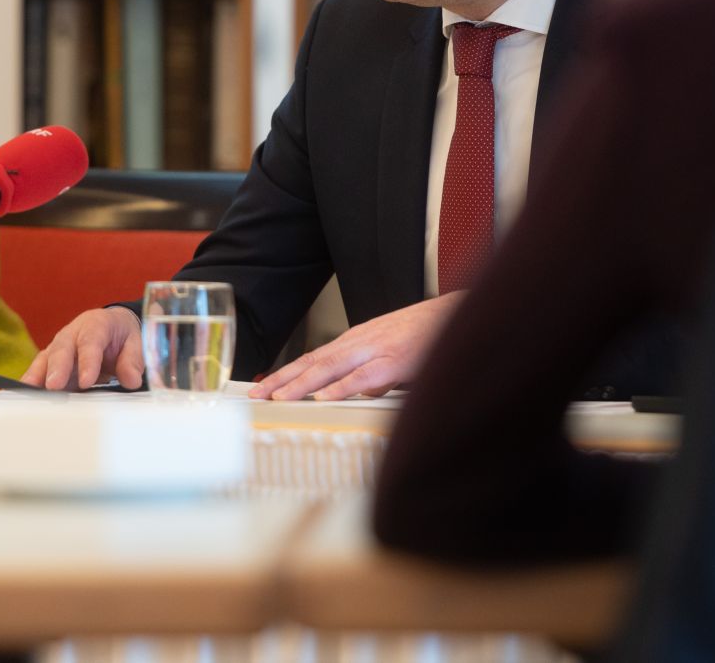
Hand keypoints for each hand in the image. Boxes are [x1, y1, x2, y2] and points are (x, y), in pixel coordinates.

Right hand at [20, 306, 143, 390]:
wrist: (112, 326)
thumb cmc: (122, 335)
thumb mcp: (135, 342)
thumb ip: (132, 360)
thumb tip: (130, 380)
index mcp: (96, 324)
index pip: (90, 341)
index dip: (88, 361)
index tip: (87, 381)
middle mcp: (72, 334)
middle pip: (62, 349)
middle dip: (57, 368)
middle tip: (54, 387)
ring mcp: (59, 348)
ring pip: (45, 359)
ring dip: (37, 376)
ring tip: (31, 393)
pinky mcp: (51, 362)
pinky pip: (39, 371)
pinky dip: (32, 382)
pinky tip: (25, 395)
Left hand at [248, 294, 465, 400]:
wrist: (458, 314)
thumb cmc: (426, 336)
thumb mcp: (390, 353)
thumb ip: (370, 372)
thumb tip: (353, 392)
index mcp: (356, 341)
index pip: (314, 359)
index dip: (286, 373)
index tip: (262, 388)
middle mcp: (360, 342)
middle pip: (313, 363)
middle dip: (282, 380)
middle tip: (255, 397)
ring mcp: (377, 349)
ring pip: (330, 369)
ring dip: (301, 385)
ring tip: (278, 399)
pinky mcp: (397, 360)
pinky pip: (364, 376)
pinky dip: (342, 387)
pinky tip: (323, 399)